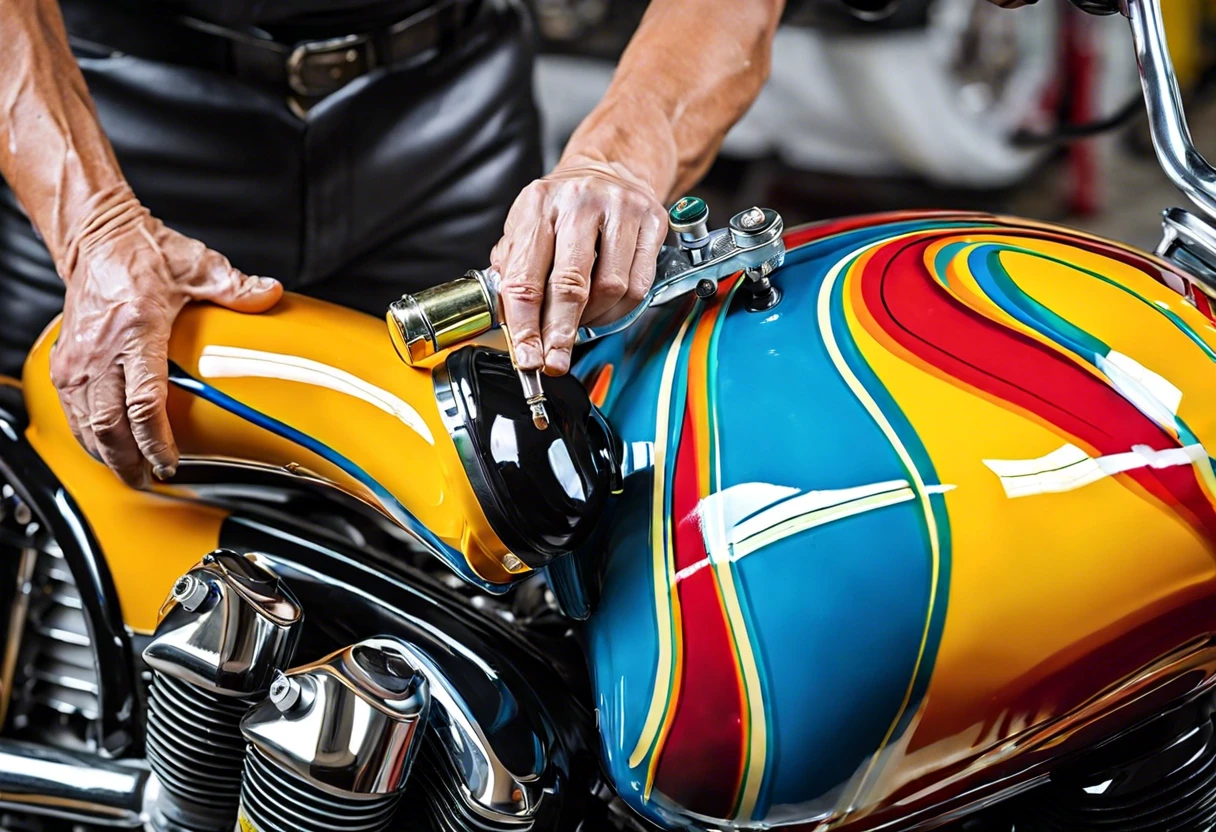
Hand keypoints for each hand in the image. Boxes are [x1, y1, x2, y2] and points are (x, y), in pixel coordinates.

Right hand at [49, 192, 281, 486]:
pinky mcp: (65, 362)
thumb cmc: (142, 254)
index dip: (156, 441)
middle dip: (129, 461)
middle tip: (150, 481)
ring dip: (107, 455)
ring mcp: (78, 359)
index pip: (144, 403)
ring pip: (87, 424)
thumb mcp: (196, 266)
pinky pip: (73, 412)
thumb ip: (235, 287)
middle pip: (110, 426)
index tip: (171, 462)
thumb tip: (270, 294)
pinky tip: (106, 450)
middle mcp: (100, 351)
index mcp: (135, 332)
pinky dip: (89, 437)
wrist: (96, 237)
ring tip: (132, 476)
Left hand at [490, 156, 666, 375]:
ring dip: (592, 319)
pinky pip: (638, 285)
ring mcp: (620, 208)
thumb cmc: (564, 205)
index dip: (525, 326)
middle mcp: (579, 202)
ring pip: (610, 288)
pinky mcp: (651, 220)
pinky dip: (619, 310)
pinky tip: (605, 310)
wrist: (610, 168)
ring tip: (580, 324)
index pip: (526, 278)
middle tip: (555, 361)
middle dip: (560, 333)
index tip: (527, 357)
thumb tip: (510, 320)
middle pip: (570, 285)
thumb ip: (513, 269)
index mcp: (538, 204)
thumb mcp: (526, 225)